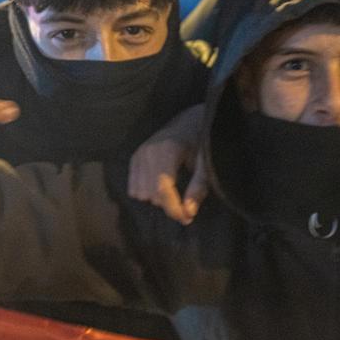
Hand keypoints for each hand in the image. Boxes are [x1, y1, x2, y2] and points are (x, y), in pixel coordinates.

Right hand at [127, 102, 207, 223]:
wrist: (190, 121)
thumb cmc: (202, 142)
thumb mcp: (206, 164)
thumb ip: (198, 188)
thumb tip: (188, 213)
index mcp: (167, 150)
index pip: (162, 189)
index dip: (173, 208)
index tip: (186, 219)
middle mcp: (148, 152)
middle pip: (151, 194)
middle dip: (169, 205)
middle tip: (186, 205)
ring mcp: (138, 154)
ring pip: (140, 193)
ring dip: (157, 200)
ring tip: (175, 195)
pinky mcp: (134, 158)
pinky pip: (133, 188)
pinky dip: (146, 193)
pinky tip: (161, 188)